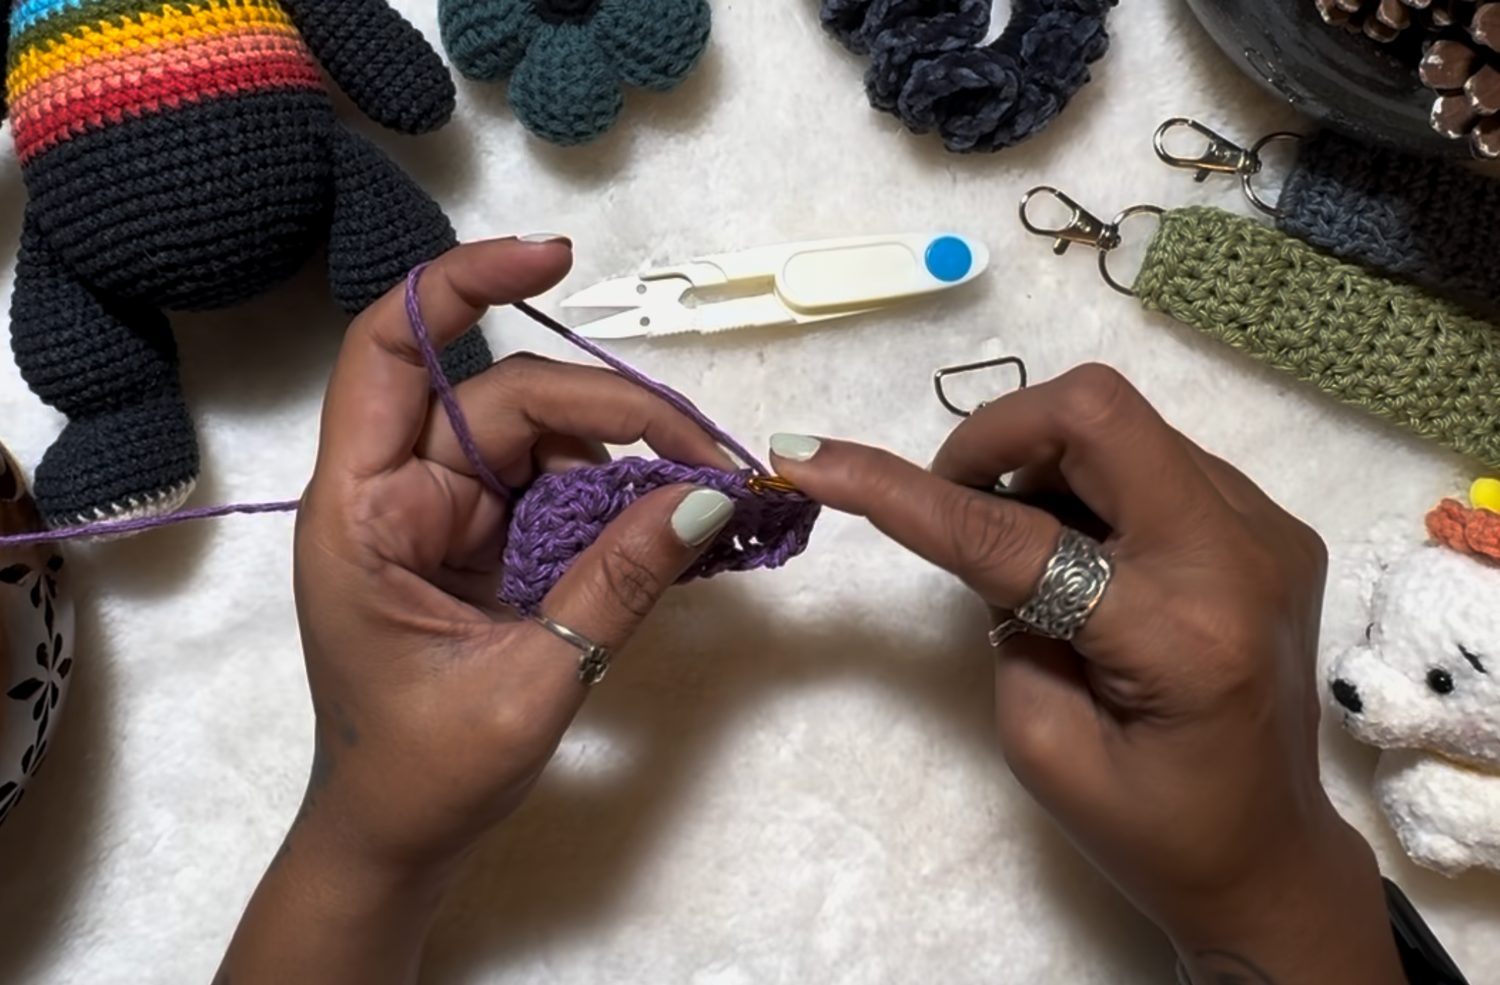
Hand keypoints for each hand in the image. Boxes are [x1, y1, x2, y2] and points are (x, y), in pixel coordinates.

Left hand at [217, 238, 738, 983]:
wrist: (395, 844)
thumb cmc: (425, 776)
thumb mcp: (532, 681)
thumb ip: (619, 582)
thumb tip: (711, 495)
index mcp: (363, 513)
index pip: (391, 352)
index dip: (460, 284)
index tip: (555, 260)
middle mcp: (398, 493)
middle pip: (505, 399)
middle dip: (611, 413)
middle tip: (710, 458)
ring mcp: (444, 514)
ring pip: (542, 438)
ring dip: (624, 456)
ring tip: (702, 497)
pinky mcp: (484, 540)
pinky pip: (556, 488)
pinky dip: (616, 496)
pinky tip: (669, 519)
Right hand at [768, 365, 1403, 984]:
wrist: (1271, 858)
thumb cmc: (1150, 828)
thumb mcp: (1041, 741)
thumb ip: (1004, 623)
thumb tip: (988, 527)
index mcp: (1177, 634)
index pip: (1013, 535)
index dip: (904, 493)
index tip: (814, 460)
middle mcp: (1239, 555)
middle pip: (1095, 411)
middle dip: (995, 436)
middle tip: (957, 499)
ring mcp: (1267, 528)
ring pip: (1124, 425)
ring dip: (1047, 463)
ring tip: (1033, 552)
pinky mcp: (1272, 524)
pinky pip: (1157, 458)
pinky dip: (1096, 485)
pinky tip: (1092, 558)